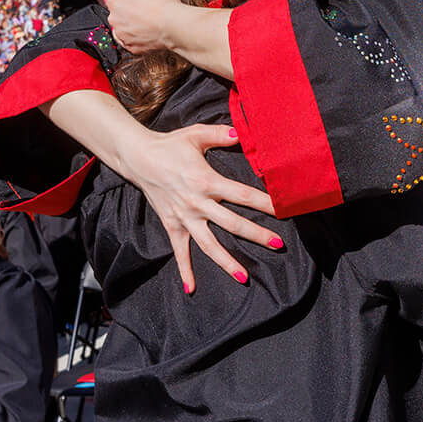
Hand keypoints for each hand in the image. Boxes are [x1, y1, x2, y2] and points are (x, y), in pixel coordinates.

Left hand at [107, 0, 184, 54]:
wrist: (173, 26)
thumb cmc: (163, 6)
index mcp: (116, 1)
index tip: (133, 0)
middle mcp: (115, 18)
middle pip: (118, 15)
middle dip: (128, 14)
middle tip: (144, 12)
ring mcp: (122, 35)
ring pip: (123, 30)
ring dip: (132, 27)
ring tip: (148, 24)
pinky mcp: (131, 48)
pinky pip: (132, 42)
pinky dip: (138, 39)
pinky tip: (148, 34)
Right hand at [119, 124, 280, 292]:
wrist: (139, 158)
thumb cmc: (170, 145)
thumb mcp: (196, 134)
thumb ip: (221, 134)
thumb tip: (242, 133)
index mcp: (207, 181)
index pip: (243, 194)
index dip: (264, 203)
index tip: (283, 210)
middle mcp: (198, 203)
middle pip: (232, 223)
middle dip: (256, 235)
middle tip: (278, 245)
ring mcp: (184, 217)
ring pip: (209, 244)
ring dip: (226, 261)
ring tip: (244, 277)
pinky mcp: (172, 225)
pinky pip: (180, 251)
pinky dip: (185, 270)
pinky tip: (192, 289)